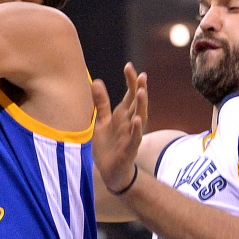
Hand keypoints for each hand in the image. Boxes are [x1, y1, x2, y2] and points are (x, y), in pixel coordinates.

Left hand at [92, 63, 147, 194]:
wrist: (109, 172)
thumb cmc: (107, 146)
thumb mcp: (101, 122)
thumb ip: (101, 103)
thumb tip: (96, 81)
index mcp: (122, 115)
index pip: (129, 94)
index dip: (130, 81)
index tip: (129, 66)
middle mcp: (129, 123)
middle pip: (137, 103)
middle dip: (140, 89)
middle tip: (141, 75)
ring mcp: (131, 136)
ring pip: (140, 118)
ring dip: (142, 105)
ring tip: (142, 92)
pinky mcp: (129, 150)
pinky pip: (135, 138)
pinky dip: (137, 129)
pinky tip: (137, 120)